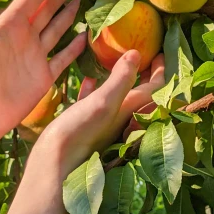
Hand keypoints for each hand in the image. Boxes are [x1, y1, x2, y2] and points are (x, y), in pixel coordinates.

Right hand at [37, 51, 164, 177]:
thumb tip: (136, 53)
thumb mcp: (103, 101)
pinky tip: (89, 79)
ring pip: (117, 96)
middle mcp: (121, 116)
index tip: (160, 52)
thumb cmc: (80, 131)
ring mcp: (103, 122)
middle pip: (139, 91)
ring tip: (117, 61)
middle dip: (142, 72)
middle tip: (142, 54)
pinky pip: (94, 102)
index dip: (159, 69)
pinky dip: (95, 88)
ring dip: (120, 79)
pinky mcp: (85, 124)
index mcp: (130, 109)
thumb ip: (121, 78)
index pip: (155, 87)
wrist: (53, 162)